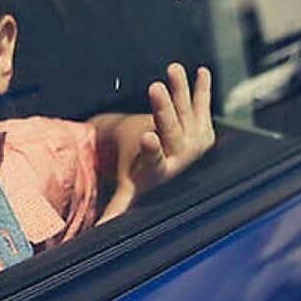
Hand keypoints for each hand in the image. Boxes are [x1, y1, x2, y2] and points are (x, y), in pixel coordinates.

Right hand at [124, 63, 214, 197]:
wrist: (169, 163)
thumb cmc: (141, 172)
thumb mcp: (130, 188)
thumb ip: (117, 208)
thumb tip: (97, 231)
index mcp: (160, 170)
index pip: (156, 158)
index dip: (153, 147)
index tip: (147, 136)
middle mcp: (181, 155)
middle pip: (171, 128)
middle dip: (164, 108)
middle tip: (154, 88)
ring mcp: (194, 139)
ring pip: (185, 110)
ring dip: (180, 88)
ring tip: (172, 69)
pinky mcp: (203, 125)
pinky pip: (201, 104)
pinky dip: (202, 88)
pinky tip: (202, 71)